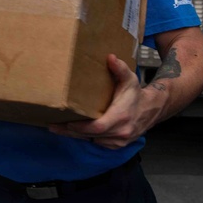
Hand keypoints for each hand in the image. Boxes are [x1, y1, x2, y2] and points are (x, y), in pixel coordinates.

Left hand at [47, 53, 161, 149]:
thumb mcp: (130, 79)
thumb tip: (110, 57)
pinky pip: (98, 143)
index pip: (97, 127)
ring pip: (92, 141)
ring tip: (58, 128)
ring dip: (76, 136)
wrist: (150, 110)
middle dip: (70, 131)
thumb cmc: (135, 94)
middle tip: (52, 126)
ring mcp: (119, 141)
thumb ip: (120, 68)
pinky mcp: (117, 146)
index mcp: (121, 116)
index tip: (65, 122)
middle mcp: (121, 132)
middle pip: (90, 136)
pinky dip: (86, 138)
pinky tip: (73, 132)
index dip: (80, 127)